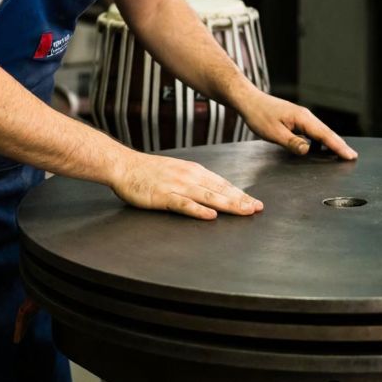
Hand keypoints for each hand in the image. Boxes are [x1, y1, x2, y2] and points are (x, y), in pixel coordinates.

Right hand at [112, 150, 262, 219]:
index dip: (240, 193)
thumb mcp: (177, 171)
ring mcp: (177, 186)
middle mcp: (190, 177)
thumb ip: (194, 180)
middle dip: (241, 200)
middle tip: (258, 209)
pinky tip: (211, 215)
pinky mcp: (164, 196)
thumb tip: (212, 191)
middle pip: (220, 190)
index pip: (222, 184)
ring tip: (244, 211)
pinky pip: (184, 204)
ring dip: (228, 204)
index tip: (254, 202)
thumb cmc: (148, 171)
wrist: (124, 166)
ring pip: (208, 196)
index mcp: (194, 171)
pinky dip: (198, 210)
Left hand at [237, 91, 357, 159]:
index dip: (338, 146)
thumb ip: (292, 142)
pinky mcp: (297, 119)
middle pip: (327, 132)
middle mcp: (305, 116)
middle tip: (352, 156)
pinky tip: (321, 147)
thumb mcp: (274, 133)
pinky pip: (313, 131)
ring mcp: (302, 117)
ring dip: (331, 142)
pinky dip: (321, 139)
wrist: (249, 101)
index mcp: (302, 118)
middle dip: (340, 145)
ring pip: (321, 131)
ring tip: (341, 153)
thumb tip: (309, 150)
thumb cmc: (259, 116)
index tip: (349, 155)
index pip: (324, 135)